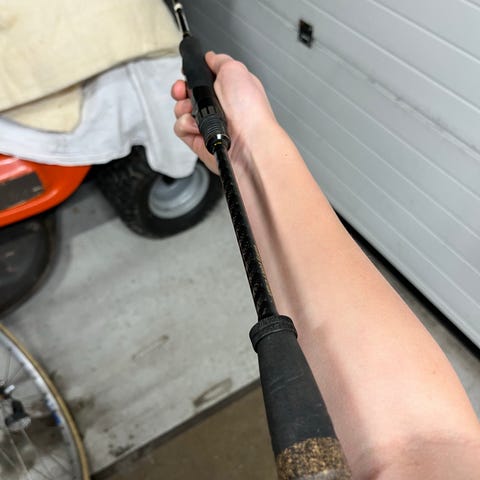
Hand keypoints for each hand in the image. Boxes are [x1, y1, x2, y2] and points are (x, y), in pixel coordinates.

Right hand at [172, 52, 277, 172]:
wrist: (249, 141)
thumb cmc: (249, 109)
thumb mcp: (235, 70)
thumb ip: (219, 60)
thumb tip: (210, 57)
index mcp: (227, 89)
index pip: (202, 79)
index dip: (193, 75)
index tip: (188, 74)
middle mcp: (217, 106)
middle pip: (187, 93)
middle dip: (181, 89)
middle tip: (184, 91)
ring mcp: (207, 123)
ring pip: (181, 110)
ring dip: (183, 107)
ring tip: (196, 111)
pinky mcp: (198, 139)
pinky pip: (180, 127)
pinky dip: (185, 124)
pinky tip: (197, 126)